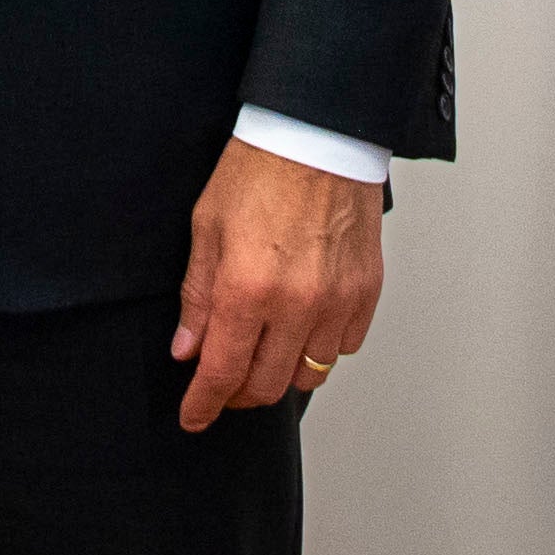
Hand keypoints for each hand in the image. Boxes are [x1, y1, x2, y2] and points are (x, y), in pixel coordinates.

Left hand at [171, 137, 383, 429]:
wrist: (318, 136)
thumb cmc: (258, 171)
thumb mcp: (206, 228)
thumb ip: (197, 297)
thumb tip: (188, 350)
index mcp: (247, 288)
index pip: (222, 371)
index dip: (204, 403)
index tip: (194, 417)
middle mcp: (296, 304)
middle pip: (267, 385)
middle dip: (238, 393)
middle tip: (222, 383)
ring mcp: (337, 302)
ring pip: (309, 374)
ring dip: (280, 372)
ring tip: (260, 351)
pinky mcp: (366, 294)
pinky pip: (343, 348)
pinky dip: (319, 348)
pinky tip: (300, 327)